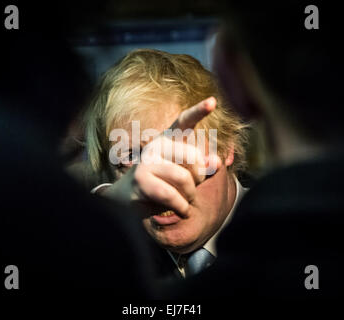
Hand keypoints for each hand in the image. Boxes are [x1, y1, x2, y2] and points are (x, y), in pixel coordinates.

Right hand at [104, 97, 221, 215]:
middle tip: (190, 189)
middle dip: (199, 178)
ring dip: (190, 196)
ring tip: (184, 202)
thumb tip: (216, 162)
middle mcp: (157, 145)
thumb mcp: (185, 175)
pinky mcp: (142, 180)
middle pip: (194, 157)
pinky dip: (182, 207)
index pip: (184, 121)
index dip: (199, 111)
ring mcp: (147, 162)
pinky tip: (181, 210)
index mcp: (169, 139)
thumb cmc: (161, 185)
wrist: (126, 201)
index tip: (212, 101)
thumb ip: (202, 168)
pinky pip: (172, 195)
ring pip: (184, 178)